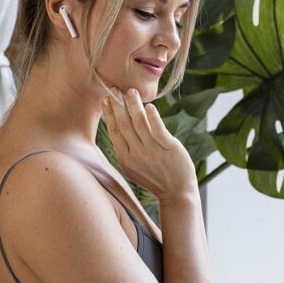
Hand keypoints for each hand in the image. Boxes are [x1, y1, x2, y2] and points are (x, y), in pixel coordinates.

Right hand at [102, 87, 196, 201]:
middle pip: (124, 124)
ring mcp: (153, 151)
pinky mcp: (169, 148)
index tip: (107, 99)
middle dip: (118, 105)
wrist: (176, 193)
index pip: (114, 131)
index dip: (109, 113)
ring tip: (131, 92)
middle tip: (116, 89)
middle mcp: (137, 154)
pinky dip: (153, 116)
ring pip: (140, 123)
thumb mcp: (134, 167)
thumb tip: (118, 124)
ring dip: (134, 105)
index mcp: (125, 159)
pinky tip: (149, 106)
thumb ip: (126, 148)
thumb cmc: (154, 178)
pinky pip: (158, 129)